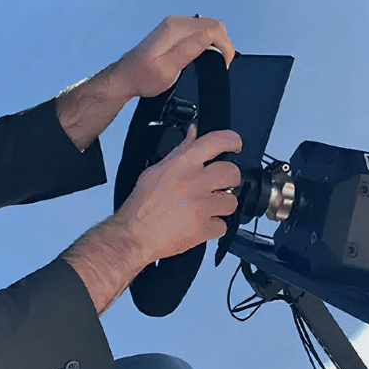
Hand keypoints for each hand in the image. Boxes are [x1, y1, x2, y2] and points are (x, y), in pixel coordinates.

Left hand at [111, 15, 236, 99]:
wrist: (126, 77)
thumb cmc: (142, 77)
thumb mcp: (168, 69)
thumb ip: (189, 50)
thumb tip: (209, 36)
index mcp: (175, 30)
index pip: (213, 28)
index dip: (224, 46)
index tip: (223, 63)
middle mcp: (175, 23)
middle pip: (213, 24)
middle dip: (223, 44)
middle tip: (221, 64)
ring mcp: (175, 25)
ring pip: (208, 26)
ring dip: (216, 43)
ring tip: (214, 61)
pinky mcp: (174, 30)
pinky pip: (199, 30)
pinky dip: (208, 42)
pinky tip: (204, 55)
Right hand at [116, 123, 242, 263]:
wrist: (134, 236)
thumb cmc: (141, 206)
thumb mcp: (156, 170)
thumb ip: (180, 151)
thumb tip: (194, 133)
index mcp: (182, 165)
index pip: (217, 141)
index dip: (232, 140)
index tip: (235, 145)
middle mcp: (194, 182)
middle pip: (232, 173)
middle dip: (228, 180)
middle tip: (218, 186)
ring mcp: (201, 206)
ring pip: (232, 201)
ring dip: (222, 206)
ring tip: (206, 208)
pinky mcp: (204, 228)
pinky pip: (223, 225)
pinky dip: (213, 227)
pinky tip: (199, 223)